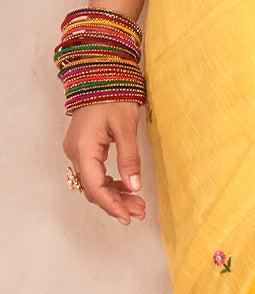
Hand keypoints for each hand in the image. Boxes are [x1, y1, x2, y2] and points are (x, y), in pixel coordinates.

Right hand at [63, 103, 145, 226]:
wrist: (99, 76)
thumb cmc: (112, 95)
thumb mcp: (126, 127)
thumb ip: (129, 158)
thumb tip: (134, 186)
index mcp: (84, 148)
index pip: (94, 186)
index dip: (111, 205)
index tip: (127, 218)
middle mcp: (75, 152)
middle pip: (93, 189)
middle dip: (116, 203)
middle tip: (140, 212)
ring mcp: (77, 151)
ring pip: (94, 183)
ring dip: (115, 195)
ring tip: (138, 204)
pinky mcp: (83, 149)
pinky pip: (94, 174)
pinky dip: (110, 184)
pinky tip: (127, 189)